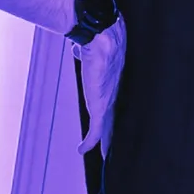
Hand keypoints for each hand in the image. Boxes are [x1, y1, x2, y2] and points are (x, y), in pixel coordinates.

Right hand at [75, 16, 125, 157]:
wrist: (103, 40)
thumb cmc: (98, 39)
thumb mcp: (89, 49)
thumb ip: (86, 53)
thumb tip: (79, 48)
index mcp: (112, 80)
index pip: (111, 100)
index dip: (110, 110)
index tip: (109, 119)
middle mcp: (113, 92)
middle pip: (113, 117)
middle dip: (112, 131)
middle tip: (111, 146)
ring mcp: (108, 101)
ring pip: (108, 126)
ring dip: (104, 141)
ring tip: (101, 154)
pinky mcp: (100, 107)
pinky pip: (97, 130)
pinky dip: (90, 142)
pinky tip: (82, 150)